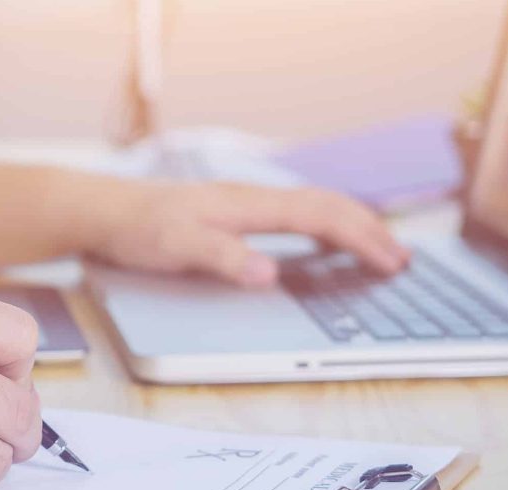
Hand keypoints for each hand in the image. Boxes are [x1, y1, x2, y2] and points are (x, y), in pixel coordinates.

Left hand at [91, 182, 409, 286]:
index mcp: (247, 205)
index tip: (392, 261)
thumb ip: (223, 259)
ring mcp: (245, 203)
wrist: (104, 209)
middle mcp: (252, 198)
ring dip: (351, 224)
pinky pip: (295, 213)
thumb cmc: (138, 228)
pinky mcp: (235, 212)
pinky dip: (325, 225)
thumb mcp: (177, 248)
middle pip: (326, 206)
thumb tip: (270, 272)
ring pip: (313, 206)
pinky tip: (326, 241)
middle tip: (403, 260)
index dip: (360, 238)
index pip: (319, 216)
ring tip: (381, 247)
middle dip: (369, 230)